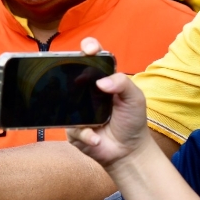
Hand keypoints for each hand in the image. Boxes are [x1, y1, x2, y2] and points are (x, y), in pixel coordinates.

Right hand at [66, 37, 154, 169]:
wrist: (127, 151)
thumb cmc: (132, 121)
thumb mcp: (135, 98)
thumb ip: (123, 83)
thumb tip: (101, 82)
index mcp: (102, 79)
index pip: (92, 58)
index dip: (89, 48)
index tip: (89, 49)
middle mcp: (85, 91)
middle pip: (71, 73)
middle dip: (69, 70)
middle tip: (78, 78)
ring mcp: (76, 109)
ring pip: (65, 100)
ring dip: (76, 109)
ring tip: (92, 121)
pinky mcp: (72, 128)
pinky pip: (72, 127)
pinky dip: (85, 133)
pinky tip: (95, 138)